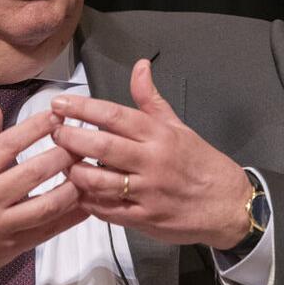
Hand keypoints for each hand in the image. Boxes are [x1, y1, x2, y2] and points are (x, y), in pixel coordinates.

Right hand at [0, 105, 86, 284]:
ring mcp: (0, 225)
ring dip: (73, 187)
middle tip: (83, 142)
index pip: (9, 143)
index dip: (37, 127)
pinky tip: (86, 204)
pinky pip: (48, 230)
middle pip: (34, 171)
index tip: (59, 115)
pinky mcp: (11, 248)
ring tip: (87, 172)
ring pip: (47, 203)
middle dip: (64, 154)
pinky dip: (70, 217)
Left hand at [50, 59, 251, 249]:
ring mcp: (147, 192)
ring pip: (99, 182)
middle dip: (71, 138)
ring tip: (62, 164)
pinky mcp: (144, 219)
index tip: (59, 104)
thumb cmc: (201, 163)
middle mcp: (152, 161)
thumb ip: (151, 99)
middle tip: (53, 132)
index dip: (82, 109)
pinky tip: (78, 193)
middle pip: (101, 147)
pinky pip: (107, 210)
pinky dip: (88, 201)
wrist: (229, 205)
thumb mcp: (179, 126)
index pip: (114, 116)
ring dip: (75, 172)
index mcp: (159, 135)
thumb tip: (140, 65)